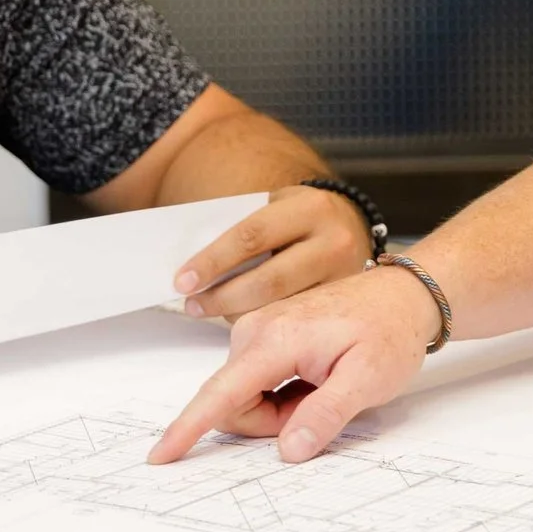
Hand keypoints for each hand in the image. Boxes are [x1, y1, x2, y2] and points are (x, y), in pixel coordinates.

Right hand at [151, 263, 442, 463]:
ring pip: (243, 396)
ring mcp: (256, 331)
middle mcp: (255, 331)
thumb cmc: (389, 331)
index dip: (188, 428)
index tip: (160, 454)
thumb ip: (326, 415)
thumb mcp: (368, 379)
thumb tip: (288, 449)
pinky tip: (314, 378)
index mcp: (276, 340)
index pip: (222, 393)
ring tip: (324, 386)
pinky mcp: (263, 335)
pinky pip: (254, 383)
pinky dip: (281, 394)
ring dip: (278, 408)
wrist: (403, 295)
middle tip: (322, 404)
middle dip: (271, 422)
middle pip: (233, 404)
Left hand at [171, 184, 377, 320]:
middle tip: (193, 305)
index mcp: (310, 208)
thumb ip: (244, 231)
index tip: (183, 281)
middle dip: (222, 297)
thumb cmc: (298, 218)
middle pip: (267, 281)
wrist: (349, 227)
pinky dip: (265, 324)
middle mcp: (334, 242)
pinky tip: (245, 320)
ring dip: (239, 315)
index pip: (252, 236)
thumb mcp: (276, 207)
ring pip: (282, 309)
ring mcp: (345, 278)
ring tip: (212, 311)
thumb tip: (196, 269)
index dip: (213, 261)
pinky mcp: (345, 306)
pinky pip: (297, 322)